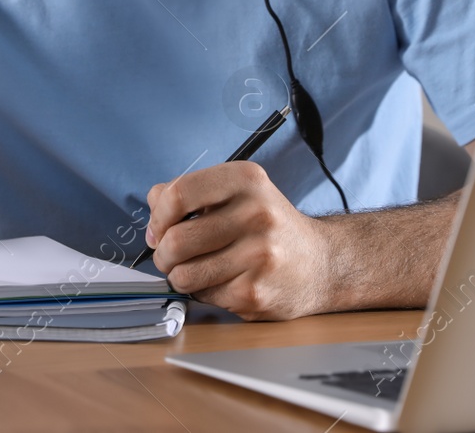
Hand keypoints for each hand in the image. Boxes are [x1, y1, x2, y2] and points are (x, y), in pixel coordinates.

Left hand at [145, 160, 330, 320]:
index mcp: (245, 180)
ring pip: (183, 274)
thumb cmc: (268, 226)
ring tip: (196, 269)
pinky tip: (224, 281)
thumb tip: (152, 212)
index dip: (158, 216)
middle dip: (163, 253)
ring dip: (179, 275)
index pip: (178, 194)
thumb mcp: (236, 192)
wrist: (321, 263)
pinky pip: (203, 296)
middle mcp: (256, 214)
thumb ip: (189, 193)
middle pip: (176, 240)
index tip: (159, 228)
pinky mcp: (255, 293)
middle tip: (171, 255)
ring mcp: (258, 256)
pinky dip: (204, 292)